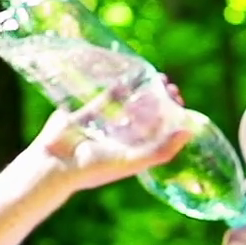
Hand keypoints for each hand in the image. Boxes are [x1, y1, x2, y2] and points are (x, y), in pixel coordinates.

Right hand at [31, 75, 193, 193]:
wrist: (57, 164)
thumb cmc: (95, 168)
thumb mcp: (132, 162)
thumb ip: (161, 150)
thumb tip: (188, 131)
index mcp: (133, 152)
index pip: (160, 132)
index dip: (172, 116)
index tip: (179, 102)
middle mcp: (121, 139)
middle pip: (148, 116)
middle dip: (161, 101)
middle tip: (169, 87)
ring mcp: (105, 125)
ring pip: (130, 104)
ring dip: (144, 91)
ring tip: (156, 78)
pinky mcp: (88, 113)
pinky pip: (107, 96)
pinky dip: (120, 86)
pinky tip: (131, 76)